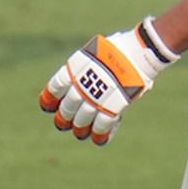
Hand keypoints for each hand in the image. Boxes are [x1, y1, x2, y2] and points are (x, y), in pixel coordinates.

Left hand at [39, 21, 178, 145]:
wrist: (139, 51)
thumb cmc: (120, 49)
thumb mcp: (96, 53)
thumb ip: (86, 70)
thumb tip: (75, 85)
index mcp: (76, 67)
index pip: (56, 86)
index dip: (49, 98)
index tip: (48, 106)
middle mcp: (83, 84)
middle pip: (68, 106)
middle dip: (64, 117)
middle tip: (63, 123)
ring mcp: (97, 97)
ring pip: (82, 119)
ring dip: (80, 127)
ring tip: (80, 132)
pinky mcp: (113, 107)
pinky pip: (102, 125)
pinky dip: (100, 134)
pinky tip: (99, 139)